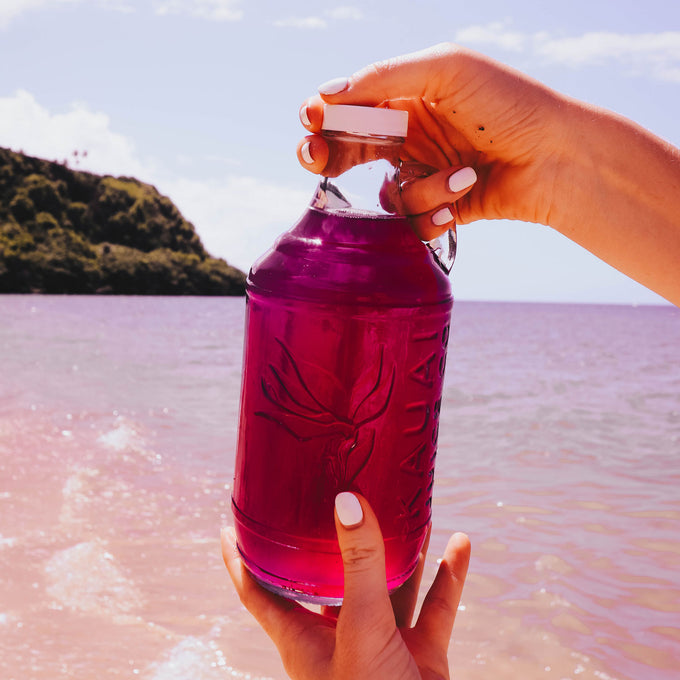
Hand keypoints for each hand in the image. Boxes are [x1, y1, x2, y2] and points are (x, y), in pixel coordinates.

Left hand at [222, 492, 470, 679]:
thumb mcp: (361, 629)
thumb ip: (359, 566)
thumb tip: (348, 501)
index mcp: (303, 639)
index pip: (258, 591)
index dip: (242, 559)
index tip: (232, 525)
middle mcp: (339, 636)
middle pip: (330, 578)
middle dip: (335, 541)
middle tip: (336, 497)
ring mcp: (381, 644)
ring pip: (388, 585)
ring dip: (399, 551)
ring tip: (402, 509)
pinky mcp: (420, 655)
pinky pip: (436, 607)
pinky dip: (448, 577)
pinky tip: (459, 544)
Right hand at [297, 42, 566, 240]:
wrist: (557, 157)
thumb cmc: (508, 103)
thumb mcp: (446, 70)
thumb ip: (384, 77)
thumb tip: (326, 95)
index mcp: (408, 98)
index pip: (349, 109)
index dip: (323, 117)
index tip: (310, 123)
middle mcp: (410, 137)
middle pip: (348, 153)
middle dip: (329, 157)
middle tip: (316, 160)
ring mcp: (423, 175)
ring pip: (388, 196)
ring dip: (422, 190)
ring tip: (462, 177)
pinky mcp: (440, 208)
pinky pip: (412, 222)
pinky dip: (435, 213)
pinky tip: (465, 196)